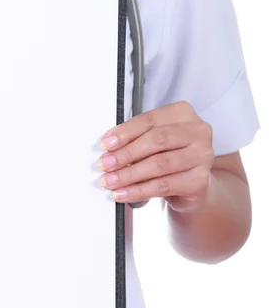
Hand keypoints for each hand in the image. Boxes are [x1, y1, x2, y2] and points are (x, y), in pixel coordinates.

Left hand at [98, 101, 214, 211]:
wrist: (190, 185)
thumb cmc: (168, 156)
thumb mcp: (152, 143)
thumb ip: (135, 139)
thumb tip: (108, 150)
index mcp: (182, 113)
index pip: (149, 120)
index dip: (125, 132)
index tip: (105, 144)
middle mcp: (198, 131)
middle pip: (156, 140)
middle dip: (125, 154)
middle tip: (105, 164)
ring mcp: (202, 156)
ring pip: (159, 164)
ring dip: (129, 175)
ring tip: (110, 181)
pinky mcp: (199, 180)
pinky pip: (163, 186)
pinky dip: (138, 191)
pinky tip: (123, 194)